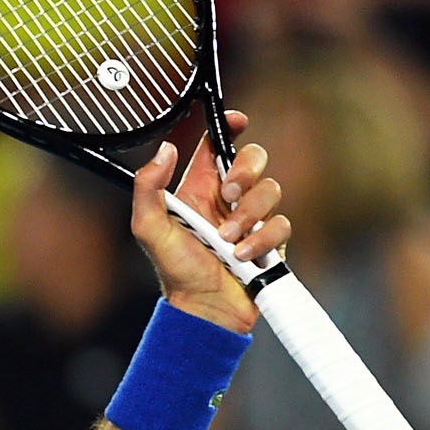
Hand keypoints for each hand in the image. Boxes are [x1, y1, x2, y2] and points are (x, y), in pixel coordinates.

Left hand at [129, 112, 280, 334]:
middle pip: (253, 157)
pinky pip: (282, 224)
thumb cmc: (175, 271)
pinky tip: (243, 256)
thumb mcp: (149, 228)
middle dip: (246, 170)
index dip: (228, 126)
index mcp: (199, 188)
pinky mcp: (271, 240)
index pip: (217, 145)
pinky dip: (262, 240)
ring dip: (249, 215)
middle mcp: (228, 199)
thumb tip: (165, 149)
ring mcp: (252, 218)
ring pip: (271, 190)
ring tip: (227, 240)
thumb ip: (148, 187)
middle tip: (229, 194)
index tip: (237, 121)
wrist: (204, 309)